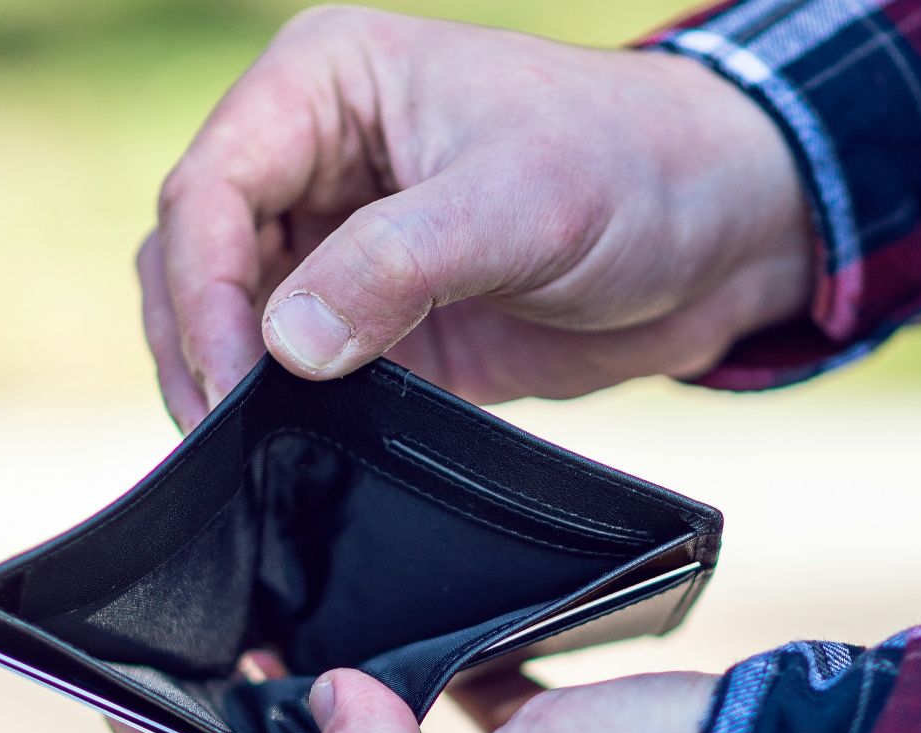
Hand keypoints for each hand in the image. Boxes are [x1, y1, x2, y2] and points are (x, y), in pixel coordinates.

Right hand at [140, 5, 811, 426]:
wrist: (725, 232)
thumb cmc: (635, 168)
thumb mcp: (519, 203)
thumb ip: (396, 266)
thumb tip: (284, 346)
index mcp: (326, 85)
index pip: (209, 188)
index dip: (203, 290)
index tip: (234, 379)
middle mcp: (314, 156)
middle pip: (195, 255)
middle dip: (199, 343)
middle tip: (226, 439)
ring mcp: (340, 242)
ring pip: (230, 316)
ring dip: (226, 382)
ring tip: (247, 457)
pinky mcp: (375, 319)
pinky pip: (295, 370)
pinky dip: (282, 414)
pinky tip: (290, 459)